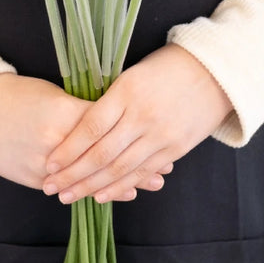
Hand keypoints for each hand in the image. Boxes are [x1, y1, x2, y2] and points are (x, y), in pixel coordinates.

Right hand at [0, 73, 172, 197]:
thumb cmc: (18, 95)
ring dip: (119, 182)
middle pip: (102, 158)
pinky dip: (92, 189)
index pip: (106, 127)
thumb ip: (83, 108)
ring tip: (147, 183)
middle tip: (162, 170)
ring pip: (88, 178)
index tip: (157, 137)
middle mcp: (54, 144)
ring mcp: (42, 165)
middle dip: (134, 165)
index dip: (134, 134)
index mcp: (62, 115)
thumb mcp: (54, 94)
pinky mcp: (33, 179)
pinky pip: (68, 188)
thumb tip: (116, 114)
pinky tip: (112, 192)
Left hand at [42, 44, 233, 203]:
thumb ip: (109, 99)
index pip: (91, 128)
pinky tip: (102, 195)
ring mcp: (160, 135)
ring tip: (69, 196)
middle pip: (101, 154)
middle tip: (51, 188)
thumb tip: (80, 124)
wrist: (214, 71)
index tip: (49, 163)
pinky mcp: (175, 149)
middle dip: (73, 175)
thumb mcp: (132, 73)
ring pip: (120, 169)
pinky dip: (121, 186)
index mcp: (127, 92)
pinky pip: (143, 173)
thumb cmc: (167, 66)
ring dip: (92, 187)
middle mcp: (142, 116)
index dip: (68, 149)